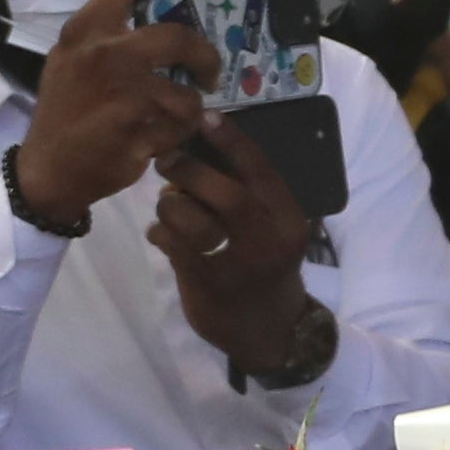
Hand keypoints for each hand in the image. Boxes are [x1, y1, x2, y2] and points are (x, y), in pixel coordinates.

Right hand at [12, 0, 217, 227]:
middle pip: (180, 38)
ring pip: (186, 95)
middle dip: (205, 57)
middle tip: (209, 73)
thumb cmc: (65, 110)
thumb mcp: (71, 59)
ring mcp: (121, 94)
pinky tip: (163, 139)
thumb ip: (107, 36)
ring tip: (176, 118)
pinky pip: (180, 129)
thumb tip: (162, 18)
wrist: (49, 169)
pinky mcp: (136, 132)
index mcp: (86, 30)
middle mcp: (104, 54)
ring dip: (189, 109)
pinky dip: (179, 135)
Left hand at [147, 135, 334, 387]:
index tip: (205, 117)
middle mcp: (269, 241)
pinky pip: (173, 246)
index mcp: (288, 220)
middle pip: (226, 194)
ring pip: (192, 220)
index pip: (261, 171)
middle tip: (166, 158)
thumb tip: (200, 146)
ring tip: (167, 207)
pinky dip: (160, 233)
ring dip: (169, 205)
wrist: (271, 332)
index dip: (231, 141)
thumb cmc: (267, 268)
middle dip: (190, 170)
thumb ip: (249, 194)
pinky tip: (162, 235)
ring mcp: (238, 267)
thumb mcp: (274, 230)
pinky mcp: (208, 286)